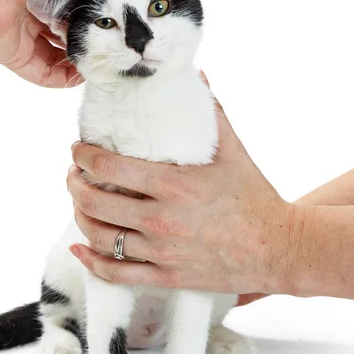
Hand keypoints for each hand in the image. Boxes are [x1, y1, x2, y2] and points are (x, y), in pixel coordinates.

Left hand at [0, 0, 131, 87]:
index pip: (82, 13)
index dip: (102, 22)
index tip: (124, 29)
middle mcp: (41, 16)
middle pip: (71, 38)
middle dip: (94, 46)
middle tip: (117, 52)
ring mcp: (28, 40)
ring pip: (60, 60)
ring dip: (82, 64)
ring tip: (104, 65)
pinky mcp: (18, 60)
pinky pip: (45, 77)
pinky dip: (65, 79)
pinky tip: (83, 75)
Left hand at [66, 84, 299, 294]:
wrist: (279, 248)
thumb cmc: (254, 197)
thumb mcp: (232, 151)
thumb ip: (209, 114)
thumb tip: (196, 77)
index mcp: (172, 184)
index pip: (108, 167)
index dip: (84, 156)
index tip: (78, 150)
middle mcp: (161, 219)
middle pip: (94, 202)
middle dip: (74, 184)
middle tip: (74, 174)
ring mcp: (161, 251)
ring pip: (100, 236)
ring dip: (79, 217)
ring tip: (78, 203)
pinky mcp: (166, 276)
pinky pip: (116, 273)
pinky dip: (90, 261)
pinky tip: (79, 248)